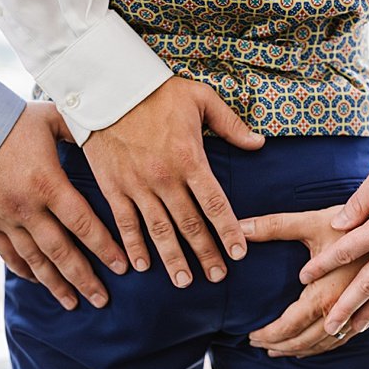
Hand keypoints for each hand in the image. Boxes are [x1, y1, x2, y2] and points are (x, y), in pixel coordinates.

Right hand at [0, 102, 128, 311]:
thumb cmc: (9, 120)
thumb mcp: (50, 118)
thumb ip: (79, 130)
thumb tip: (106, 131)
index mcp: (47, 183)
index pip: (82, 223)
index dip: (104, 248)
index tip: (122, 267)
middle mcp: (27, 208)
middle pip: (61, 252)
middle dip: (84, 278)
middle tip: (103, 300)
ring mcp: (5, 219)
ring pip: (35, 261)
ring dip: (56, 284)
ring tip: (74, 303)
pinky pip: (8, 254)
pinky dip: (25, 271)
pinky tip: (38, 282)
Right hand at [83, 76, 264, 287]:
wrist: (108, 87)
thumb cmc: (158, 91)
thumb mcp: (201, 98)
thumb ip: (231, 124)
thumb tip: (259, 143)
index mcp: (190, 158)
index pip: (215, 204)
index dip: (228, 231)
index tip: (238, 254)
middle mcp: (165, 178)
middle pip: (190, 224)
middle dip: (205, 253)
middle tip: (217, 277)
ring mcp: (137, 185)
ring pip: (159, 230)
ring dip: (173, 259)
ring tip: (184, 281)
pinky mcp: (112, 186)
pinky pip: (125, 223)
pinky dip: (133, 246)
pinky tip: (141, 266)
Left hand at [242, 207, 368, 357]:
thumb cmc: (355, 220)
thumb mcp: (312, 221)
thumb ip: (274, 226)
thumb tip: (240, 228)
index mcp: (326, 294)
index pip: (290, 326)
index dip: (269, 334)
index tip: (250, 335)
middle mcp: (344, 309)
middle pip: (307, 340)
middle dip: (281, 345)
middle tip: (260, 345)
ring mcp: (363, 310)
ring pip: (329, 342)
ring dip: (304, 349)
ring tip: (284, 350)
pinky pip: (350, 335)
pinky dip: (330, 344)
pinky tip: (321, 341)